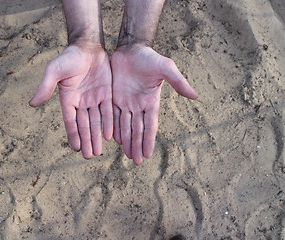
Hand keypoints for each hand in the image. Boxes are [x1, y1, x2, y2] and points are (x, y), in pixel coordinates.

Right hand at [29, 45, 112, 158]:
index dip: (73, 135)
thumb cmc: (69, 58)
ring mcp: (94, 99)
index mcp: (68, 99)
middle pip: (84, 125)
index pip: (70, 121)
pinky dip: (108, 123)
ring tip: (98, 151)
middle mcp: (81, 102)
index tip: (76, 149)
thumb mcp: (54, 71)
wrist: (87, 46)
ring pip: (96, 121)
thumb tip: (32, 104)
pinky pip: (108, 111)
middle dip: (86, 140)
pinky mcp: (106, 94)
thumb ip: (45, 86)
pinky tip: (109, 136)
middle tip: (89, 156)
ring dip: (97, 136)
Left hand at [111, 44, 197, 164]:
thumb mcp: (166, 68)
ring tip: (127, 155)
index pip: (150, 125)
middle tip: (136, 162)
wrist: (130, 49)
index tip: (148, 155)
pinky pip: (113, 116)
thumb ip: (179, 82)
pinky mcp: (114, 98)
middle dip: (137, 145)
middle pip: (137, 130)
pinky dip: (114, 128)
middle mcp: (138, 105)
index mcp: (151, 102)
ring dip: (127, 141)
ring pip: (125, 126)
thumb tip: (196, 96)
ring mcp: (126, 103)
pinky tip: (114, 140)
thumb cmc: (149, 58)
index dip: (149, 140)